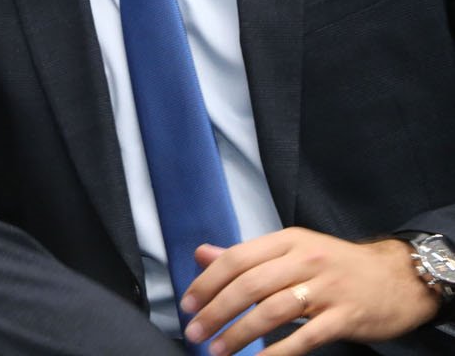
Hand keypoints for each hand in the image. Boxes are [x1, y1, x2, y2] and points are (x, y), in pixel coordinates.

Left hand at [181, 228, 438, 354]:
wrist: (398, 277)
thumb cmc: (336, 265)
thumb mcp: (292, 250)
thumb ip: (246, 255)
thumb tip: (201, 255)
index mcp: (287, 241)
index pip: (236, 259)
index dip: (207, 283)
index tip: (187, 304)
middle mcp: (306, 260)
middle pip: (249, 286)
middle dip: (216, 311)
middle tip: (195, 332)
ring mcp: (327, 288)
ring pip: (272, 311)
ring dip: (239, 333)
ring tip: (217, 350)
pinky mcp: (346, 316)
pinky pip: (305, 336)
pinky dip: (278, 352)